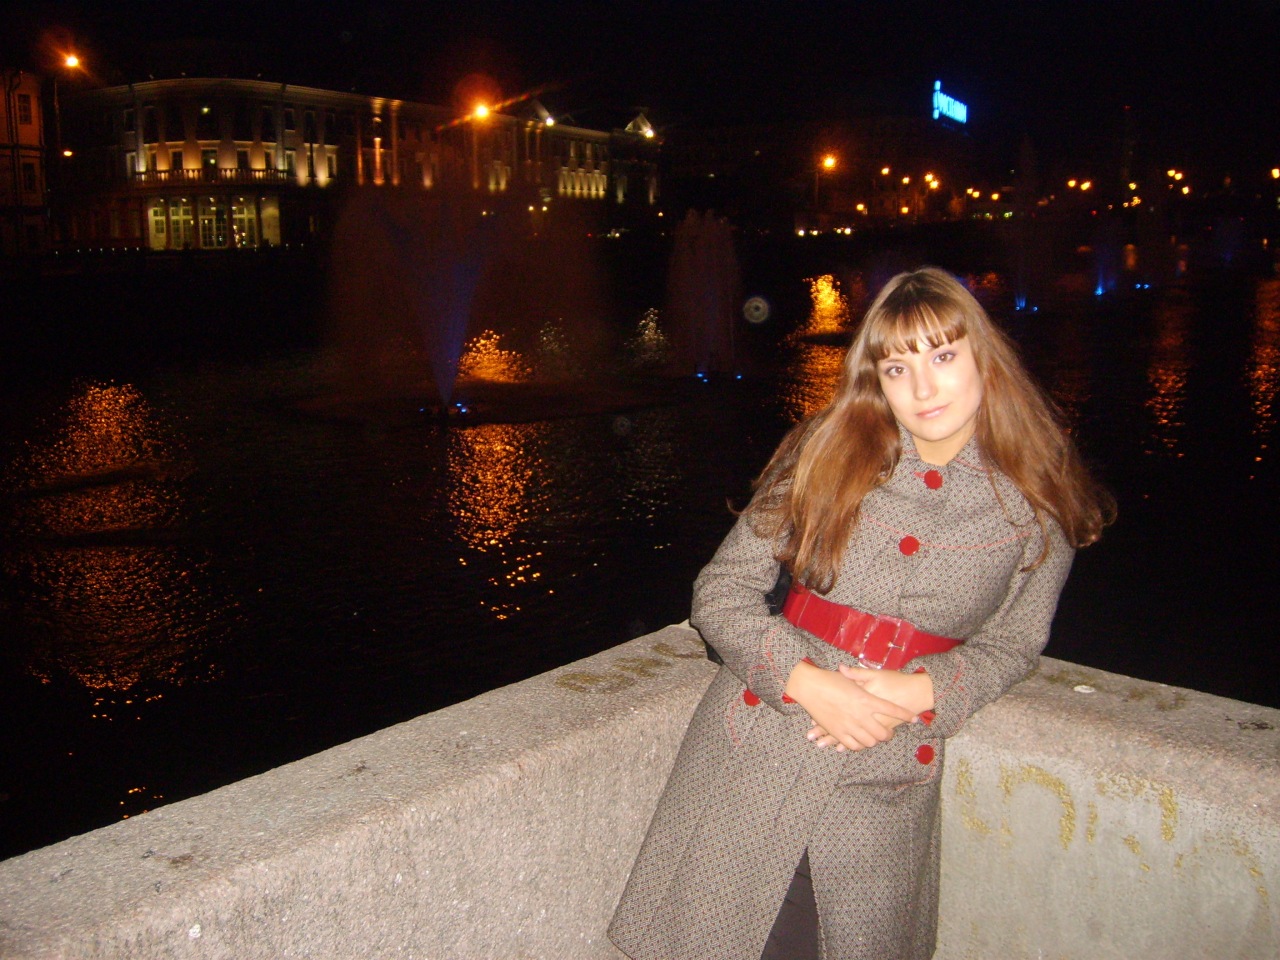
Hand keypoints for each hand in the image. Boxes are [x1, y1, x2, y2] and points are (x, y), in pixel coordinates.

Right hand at [785, 661, 916, 751]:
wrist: (809, 686)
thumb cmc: (830, 679)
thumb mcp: (851, 678)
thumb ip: (863, 680)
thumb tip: (874, 679)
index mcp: (866, 699)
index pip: (893, 710)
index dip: (905, 715)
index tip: (914, 719)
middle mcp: (861, 714)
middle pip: (883, 732)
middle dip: (889, 734)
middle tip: (889, 733)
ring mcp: (849, 725)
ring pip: (870, 741)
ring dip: (874, 741)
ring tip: (874, 738)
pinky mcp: (838, 732)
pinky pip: (853, 745)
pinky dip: (859, 745)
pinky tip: (860, 742)